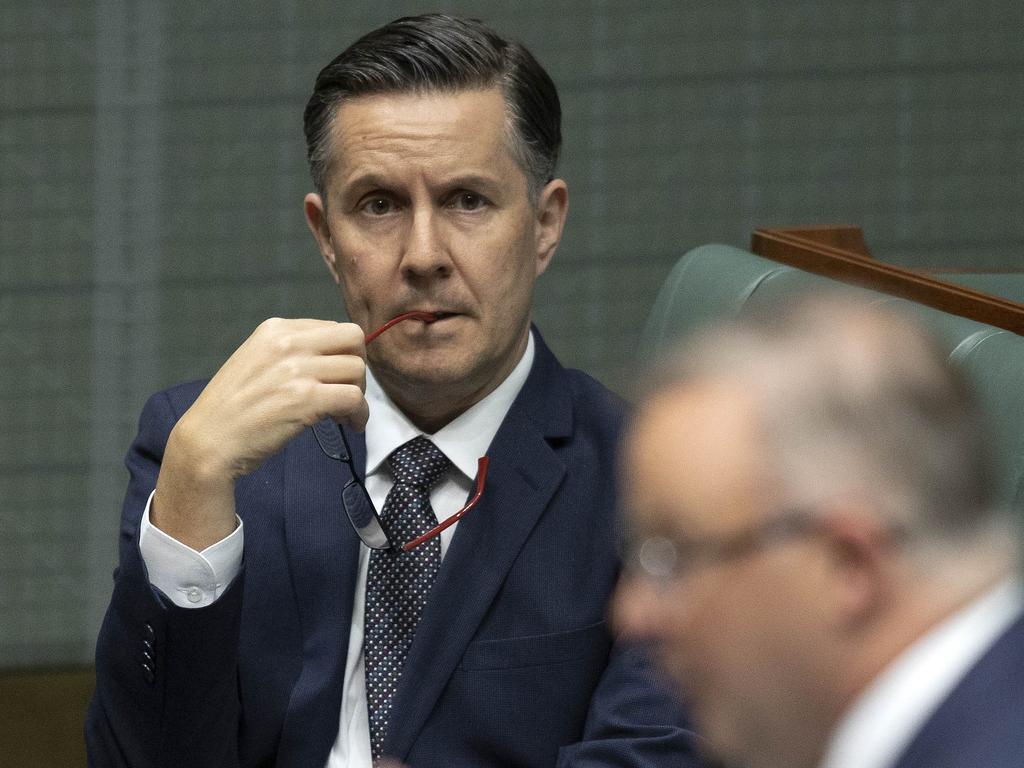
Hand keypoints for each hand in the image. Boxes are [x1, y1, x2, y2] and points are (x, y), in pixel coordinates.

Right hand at [152, 318, 366, 548]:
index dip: (343, 354)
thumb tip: (332, 357)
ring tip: (344, 414)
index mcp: (276, 329)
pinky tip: (350, 425)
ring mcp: (297, 369)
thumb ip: (291, 352)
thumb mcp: (256, 361)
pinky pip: (354, 398)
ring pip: (358, 370)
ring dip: (359, 394)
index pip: (333, 328)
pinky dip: (360, 414)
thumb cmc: (232, 408)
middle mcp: (288, 342)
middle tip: (347, 391)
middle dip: (358, 366)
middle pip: (354, 340)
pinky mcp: (306, 399)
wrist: (208, 440)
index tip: (336, 377)